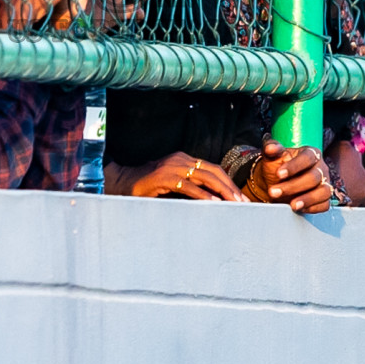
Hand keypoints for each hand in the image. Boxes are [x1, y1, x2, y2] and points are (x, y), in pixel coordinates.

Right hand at [112, 151, 244, 200]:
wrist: (121, 183)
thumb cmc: (148, 187)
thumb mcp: (172, 185)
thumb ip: (190, 188)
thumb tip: (213, 201)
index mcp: (184, 159)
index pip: (213, 168)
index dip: (228, 182)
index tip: (240, 197)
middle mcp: (180, 159)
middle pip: (213, 171)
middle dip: (230, 187)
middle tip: (243, 203)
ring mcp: (172, 167)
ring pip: (205, 176)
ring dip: (222, 191)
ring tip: (234, 204)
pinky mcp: (164, 177)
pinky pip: (188, 186)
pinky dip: (203, 195)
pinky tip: (214, 204)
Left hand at [244, 139, 332, 212]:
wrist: (276, 183)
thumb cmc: (276, 167)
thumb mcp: (271, 156)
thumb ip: (270, 149)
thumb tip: (270, 147)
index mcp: (311, 153)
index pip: (307, 158)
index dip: (294, 166)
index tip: (279, 174)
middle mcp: (321, 168)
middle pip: (313, 177)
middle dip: (293, 186)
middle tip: (274, 192)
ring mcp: (325, 183)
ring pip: (323, 192)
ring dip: (307, 200)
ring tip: (292, 205)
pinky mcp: (324, 198)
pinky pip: (324, 204)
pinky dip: (313, 208)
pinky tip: (299, 209)